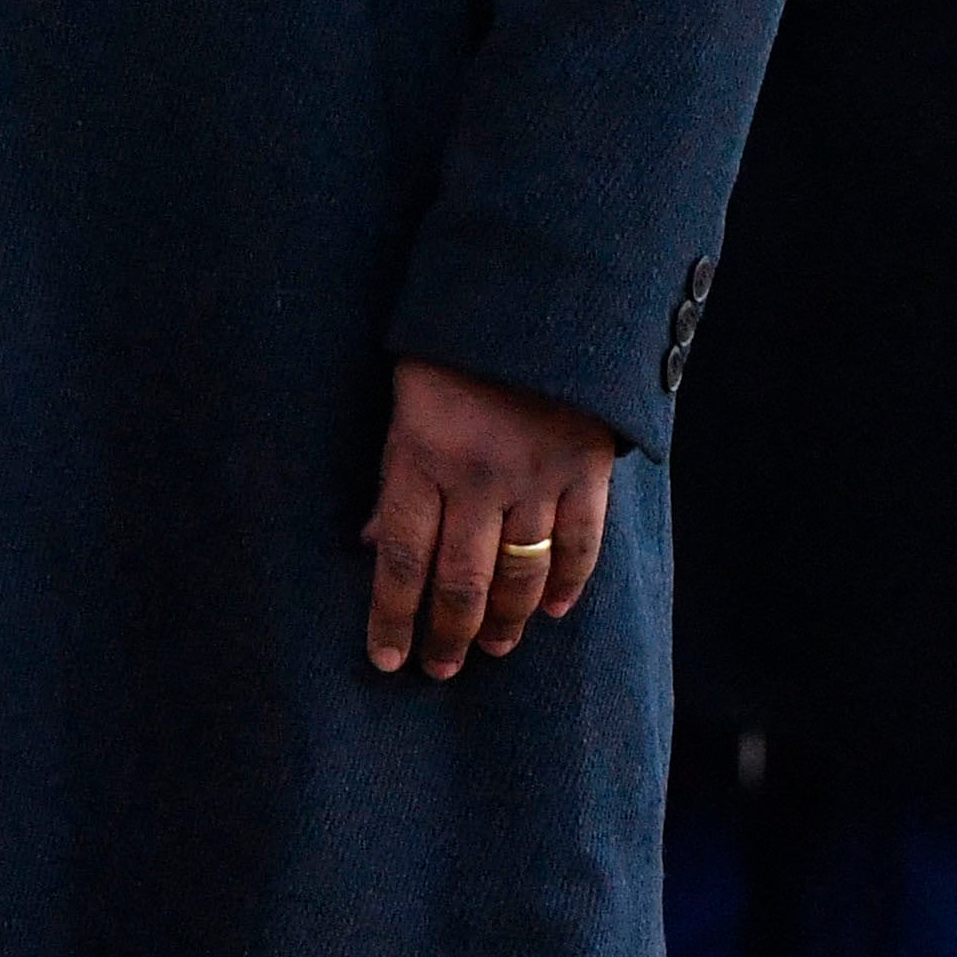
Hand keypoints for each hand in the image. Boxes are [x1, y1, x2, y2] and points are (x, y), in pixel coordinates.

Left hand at [363, 356, 617, 682]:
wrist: (535, 287)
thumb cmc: (451, 346)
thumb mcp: (402, 401)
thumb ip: (393, 474)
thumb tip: (369, 543)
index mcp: (420, 455)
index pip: (399, 559)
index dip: (391, 618)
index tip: (387, 661)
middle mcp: (477, 476)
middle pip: (460, 581)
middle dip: (448, 634)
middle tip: (441, 669)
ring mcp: (536, 475)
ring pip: (520, 573)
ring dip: (506, 620)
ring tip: (492, 648)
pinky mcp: (586, 468)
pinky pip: (580, 542)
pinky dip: (570, 582)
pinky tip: (556, 609)